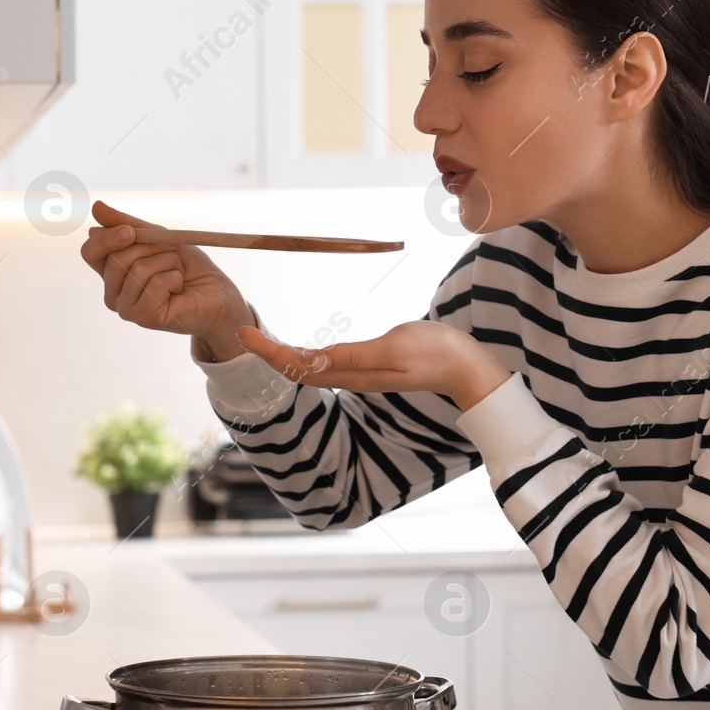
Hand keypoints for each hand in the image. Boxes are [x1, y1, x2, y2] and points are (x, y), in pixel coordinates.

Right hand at [80, 217, 251, 360]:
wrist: (217, 294)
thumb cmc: (189, 268)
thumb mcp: (159, 238)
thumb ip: (129, 225)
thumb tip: (96, 207)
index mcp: (112, 273)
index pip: (90, 252)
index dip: (107, 238)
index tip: (131, 230)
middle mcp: (114, 293)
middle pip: (116, 258)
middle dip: (152, 247)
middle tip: (173, 252)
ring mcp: (127, 309)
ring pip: (138, 269)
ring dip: (168, 263)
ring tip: (178, 273)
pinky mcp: (145, 318)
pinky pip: (156, 283)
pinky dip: (175, 278)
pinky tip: (180, 289)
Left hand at [235, 320, 512, 411]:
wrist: (467, 367)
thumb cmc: (436, 353)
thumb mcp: (394, 347)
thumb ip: (353, 356)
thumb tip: (313, 361)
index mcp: (353, 373)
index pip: (298, 364)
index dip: (268, 350)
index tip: (243, 334)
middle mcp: (351, 376)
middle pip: (298, 368)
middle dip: (268, 353)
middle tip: (242, 333)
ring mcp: (360, 373)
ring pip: (310, 368)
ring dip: (283, 355)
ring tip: (261, 340)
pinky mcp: (370, 365)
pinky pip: (327, 364)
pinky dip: (306, 355)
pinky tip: (302, 349)